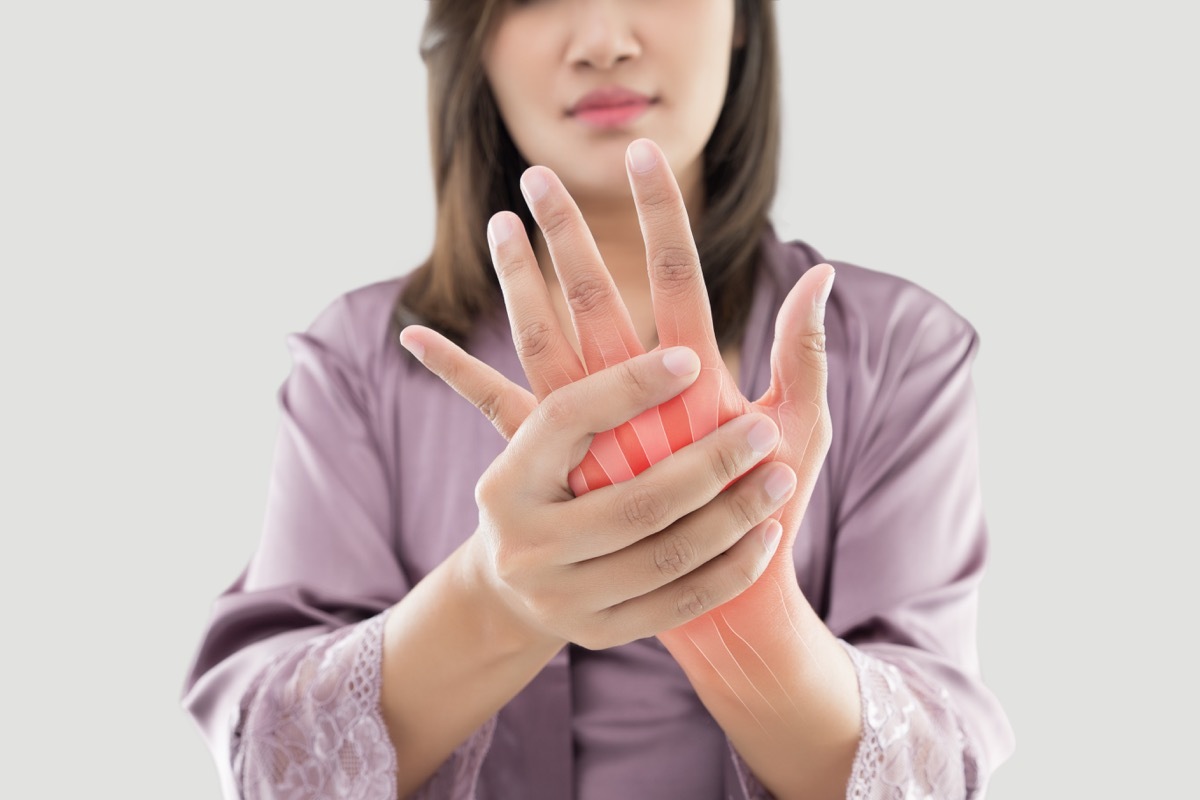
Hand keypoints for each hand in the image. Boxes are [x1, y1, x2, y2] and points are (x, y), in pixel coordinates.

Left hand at [404, 138, 832, 641]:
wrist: (715, 596)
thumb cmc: (767, 505)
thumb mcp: (800, 430)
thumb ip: (804, 352)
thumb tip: (821, 270)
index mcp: (696, 387)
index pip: (679, 280)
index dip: (661, 216)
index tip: (639, 155)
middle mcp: (634, 407)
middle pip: (594, 302)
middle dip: (570, 236)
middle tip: (540, 173)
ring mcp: (588, 435)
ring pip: (542, 342)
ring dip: (519, 280)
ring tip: (498, 220)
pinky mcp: (556, 464)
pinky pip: (494, 409)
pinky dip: (455, 371)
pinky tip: (413, 335)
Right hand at [427, 345, 798, 649]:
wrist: (511, 591)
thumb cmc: (549, 489)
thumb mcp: (546, 443)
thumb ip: (591, 393)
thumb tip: (673, 329)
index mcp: (507, 477)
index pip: (567, 419)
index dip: (628, 386)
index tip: (693, 358)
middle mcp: (525, 541)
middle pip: (633, 502)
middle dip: (708, 464)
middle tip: (762, 430)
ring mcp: (560, 597)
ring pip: (665, 555)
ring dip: (734, 515)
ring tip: (779, 476)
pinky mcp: (598, 635)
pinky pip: (680, 604)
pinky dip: (731, 567)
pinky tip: (766, 534)